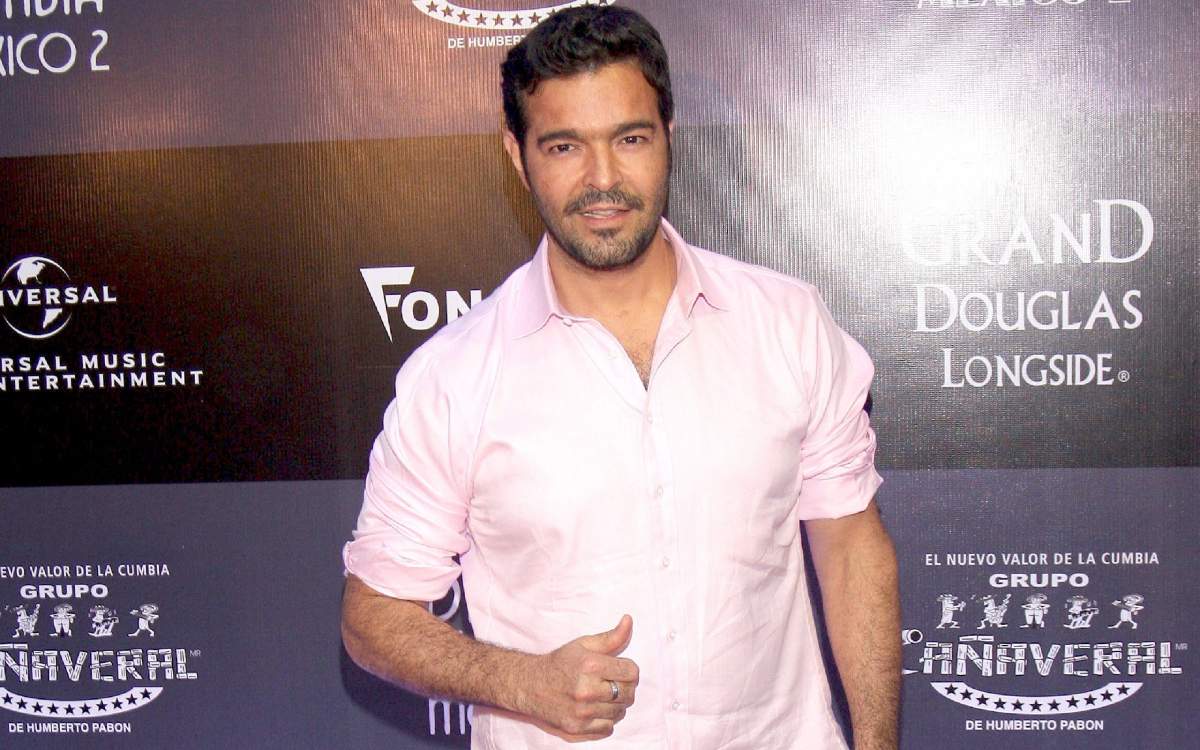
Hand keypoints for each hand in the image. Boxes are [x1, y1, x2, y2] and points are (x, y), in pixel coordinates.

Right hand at [518, 614, 639, 740]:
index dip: (628, 669)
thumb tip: (629, 620)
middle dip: (624, 687)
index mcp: (590, 666)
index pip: (632, 672)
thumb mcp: (584, 644)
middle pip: (628, 694)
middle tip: (611, 682)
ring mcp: (581, 712)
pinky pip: (608, 728)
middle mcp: (586, 690)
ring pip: (620, 712)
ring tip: (602, 695)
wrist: (529, 686)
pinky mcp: (577, 728)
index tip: (619, 669)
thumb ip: (611, 636)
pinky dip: (606, 720)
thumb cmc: (559, 663)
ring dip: (616, 704)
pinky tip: (596, 709)